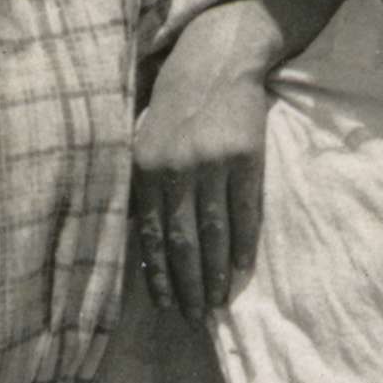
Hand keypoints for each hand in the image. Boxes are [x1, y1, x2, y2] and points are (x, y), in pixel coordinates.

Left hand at [132, 16, 281, 317]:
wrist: (216, 66)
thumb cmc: (176, 111)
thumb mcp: (144, 144)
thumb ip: (141, 189)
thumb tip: (138, 239)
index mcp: (145, 170)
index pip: (152, 236)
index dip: (159, 273)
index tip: (166, 304)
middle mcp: (174, 170)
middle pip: (182, 241)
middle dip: (187, 283)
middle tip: (194, 316)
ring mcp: (211, 165)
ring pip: (213, 233)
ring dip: (214, 273)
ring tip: (216, 303)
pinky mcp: (244, 158)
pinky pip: (245, 212)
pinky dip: (243, 246)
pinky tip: (240, 271)